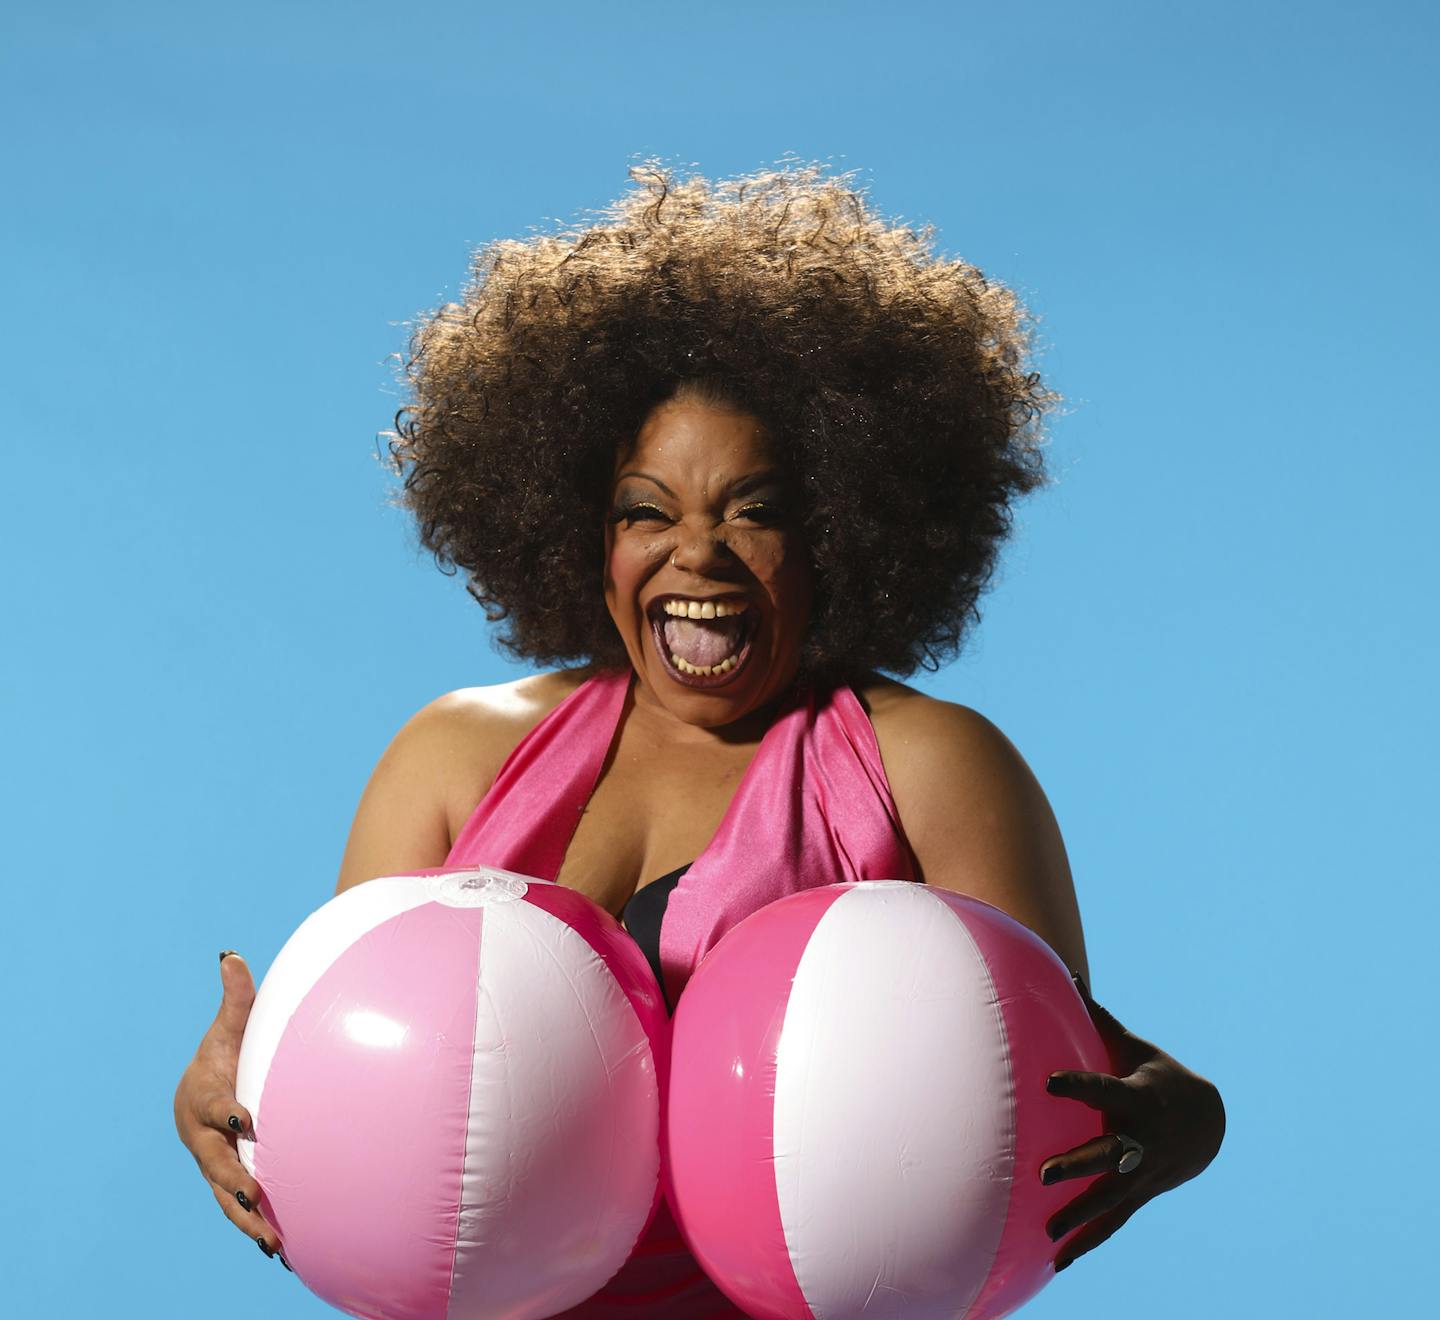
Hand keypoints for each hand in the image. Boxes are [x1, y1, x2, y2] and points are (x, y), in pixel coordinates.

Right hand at [172, 952, 288, 1267]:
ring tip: (273, 1243)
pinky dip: (254, 1226)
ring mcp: (214, 1161)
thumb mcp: (230, 1024)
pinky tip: (281, 1251)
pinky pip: (238, 1206)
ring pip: (225, 1196)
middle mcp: (204, 1136)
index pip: (215, 1105)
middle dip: (234, 1182)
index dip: (229, 1112)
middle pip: (216, 1164)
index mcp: (205, 1096)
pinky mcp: (228, 1178)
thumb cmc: (224, 1051)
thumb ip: (236, 996)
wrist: (201, 1088)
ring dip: (246, 1220)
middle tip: (256, 1198)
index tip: (248, 1120)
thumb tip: (231, 954)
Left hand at [1039, 974, 1224, 1272]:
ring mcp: (1141, 1171)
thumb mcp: (1135, 1047)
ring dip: (1079, 1214)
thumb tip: (1068, 973)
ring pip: (1109, 1196)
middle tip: (1043, 1173)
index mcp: (1137, 1096)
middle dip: (1077, 1164)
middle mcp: (1140, 1138)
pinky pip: (1112, 1222)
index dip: (1079, 1084)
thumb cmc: (1158, 1074)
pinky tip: (1058, 1260)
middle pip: (1106, 1153)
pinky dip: (1088, 1242)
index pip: (1103, 1087)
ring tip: (1047, 1231)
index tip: (1049, 1081)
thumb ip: (1097, 1018)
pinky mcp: (1138, 1193)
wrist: (1208, 1122)